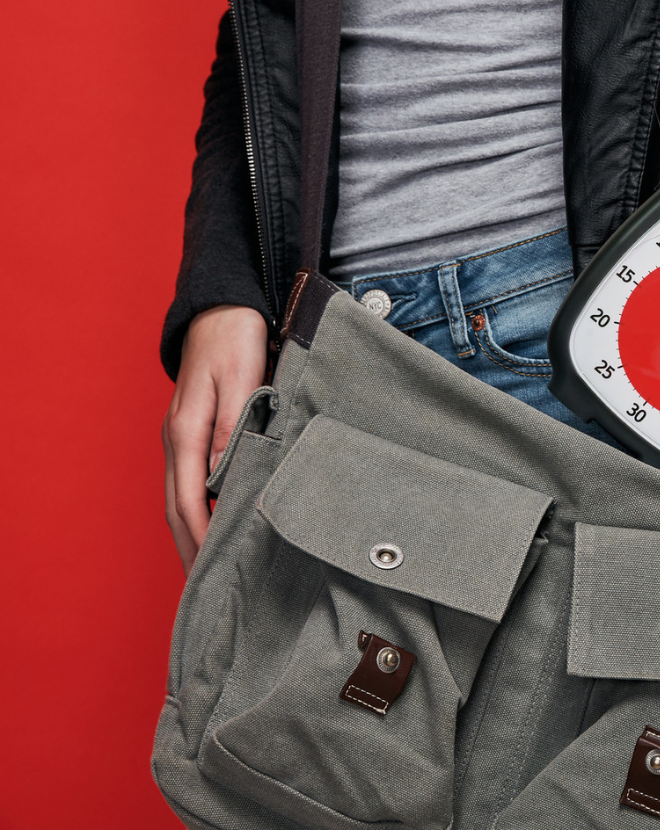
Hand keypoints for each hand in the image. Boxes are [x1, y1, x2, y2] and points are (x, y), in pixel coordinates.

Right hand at [161, 305, 267, 573]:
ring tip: (208, 570)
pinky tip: (212, 524)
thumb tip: (221, 473)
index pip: (190, 499)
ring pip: (181, 497)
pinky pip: (190, 481)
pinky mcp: (194, 431)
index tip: (211, 572)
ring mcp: (182, 436)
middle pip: (178, 507)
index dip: (200, 538)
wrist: (224, 307)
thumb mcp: (242, 376)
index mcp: (188, 430)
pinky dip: (197, 510)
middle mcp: (178, 438)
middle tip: (207, 591)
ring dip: (191, 534)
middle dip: (190, 549)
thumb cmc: (236, 338)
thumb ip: (232, 424)